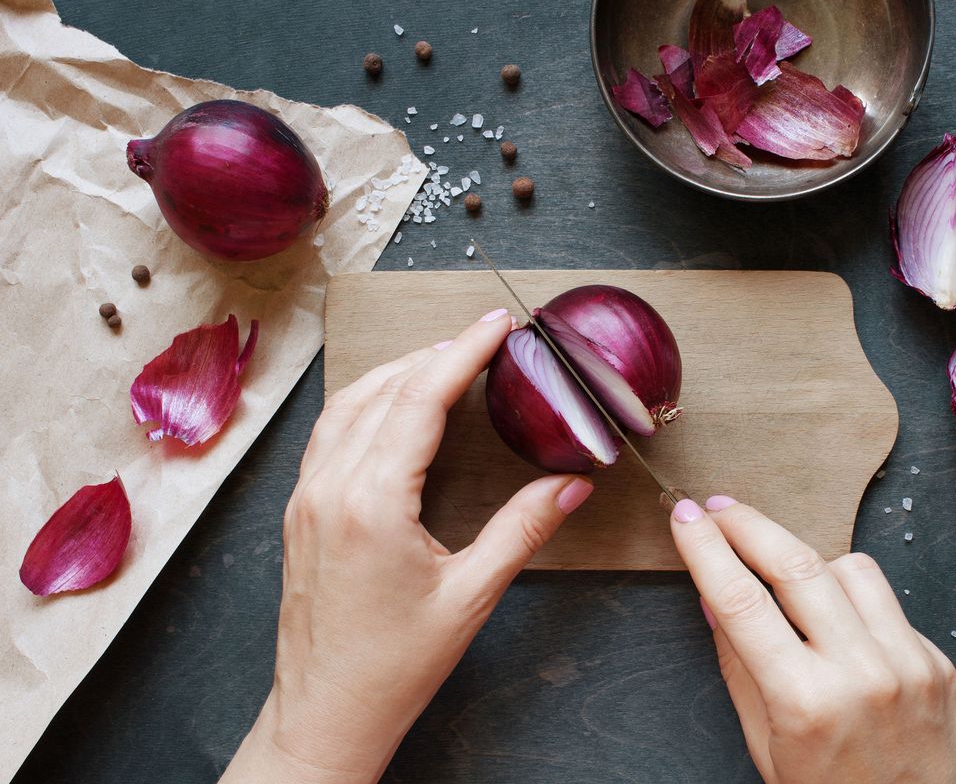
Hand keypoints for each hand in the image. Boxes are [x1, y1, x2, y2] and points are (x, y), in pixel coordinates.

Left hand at [222, 308, 593, 782]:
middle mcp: (329, 488)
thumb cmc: (393, 666)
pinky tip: (393, 405)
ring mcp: (307, 496)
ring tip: (445, 360)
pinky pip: (330, 432)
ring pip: (349, 403)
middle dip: (438, 353)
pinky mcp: (300, 510)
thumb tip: (571, 485)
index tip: (498, 324)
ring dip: (398, 371)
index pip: (421, 399)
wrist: (325, 713)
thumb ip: (523, 531)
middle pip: (385, 389)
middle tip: (486, 338)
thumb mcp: (471, 597)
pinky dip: (366, 401)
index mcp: (372, 503)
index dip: (464, 352)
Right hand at [670, 496, 955, 783]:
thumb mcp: (766, 746)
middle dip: (748, 524)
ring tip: (780, 573)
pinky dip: (851, 596)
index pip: (741, 601)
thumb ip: (739, 666)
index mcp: (806, 702)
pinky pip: (886, 600)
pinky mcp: (936, 660)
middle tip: (718, 508)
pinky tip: (834, 618)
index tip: (684, 516)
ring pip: (849, 567)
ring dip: (806, 559)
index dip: (705, 549)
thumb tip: (714, 596)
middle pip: (796, 564)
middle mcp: (862, 673)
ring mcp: (908, 663)